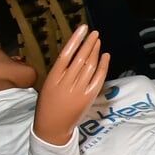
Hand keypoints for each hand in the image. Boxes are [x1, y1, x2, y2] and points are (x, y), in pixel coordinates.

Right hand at [34, 25, 109, 145]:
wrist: (52, 126)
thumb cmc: (48, 103)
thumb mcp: (48, 85)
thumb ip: (60, 71)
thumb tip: (74, 53)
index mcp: (53, 78)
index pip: (66, 54)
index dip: (76, 40)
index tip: (82, 29)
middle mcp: (66, 82)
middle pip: (81, 58)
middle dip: (89, 43)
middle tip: (95, 33)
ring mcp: (79, 89)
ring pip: (90, 66)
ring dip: (95, 52)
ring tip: (97, 41)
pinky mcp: (89, 96)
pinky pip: (99, 77)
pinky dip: (103, 65)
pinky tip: (105, 56)